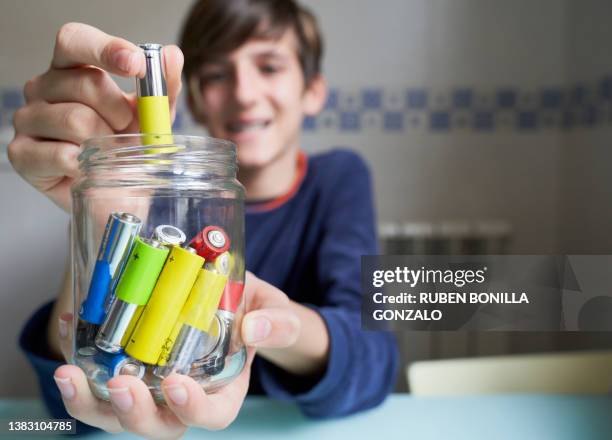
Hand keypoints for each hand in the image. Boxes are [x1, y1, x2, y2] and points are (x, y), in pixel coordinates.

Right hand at [7, 23, 182, 211]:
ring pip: (75, 120)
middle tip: (127, 131)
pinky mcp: (22, 154)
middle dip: (120, 112)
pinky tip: (89, 169)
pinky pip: (62, 154)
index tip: (137, 63)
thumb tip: (172, 55)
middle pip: (85, 83)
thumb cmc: (128, 150)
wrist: (119, 197)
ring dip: (106, 142)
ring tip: (109, 153)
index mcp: (71, 69)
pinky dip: (86, 166)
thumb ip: (163, 87)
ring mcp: (27, 119)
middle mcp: (42, 88)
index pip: (75, 40)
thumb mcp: (153, 117)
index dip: (106, 48)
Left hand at [53, 272, 299, 436]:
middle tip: (121, 384)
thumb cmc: (254, 309)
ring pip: (117, 413)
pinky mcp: (127, 364)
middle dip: (135, 413)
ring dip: (91, 401)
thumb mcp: (274, 310)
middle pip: (157, 424)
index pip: (212, 416)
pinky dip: (79, 360)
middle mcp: (183, 396)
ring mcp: (151, 384)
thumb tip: (255, 327)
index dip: (194, 409)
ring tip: (71, 373)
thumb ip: (277, 321)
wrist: (228, 295)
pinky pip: (97, 377)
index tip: (179, 384)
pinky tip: (70, 328)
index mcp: (224, 389)